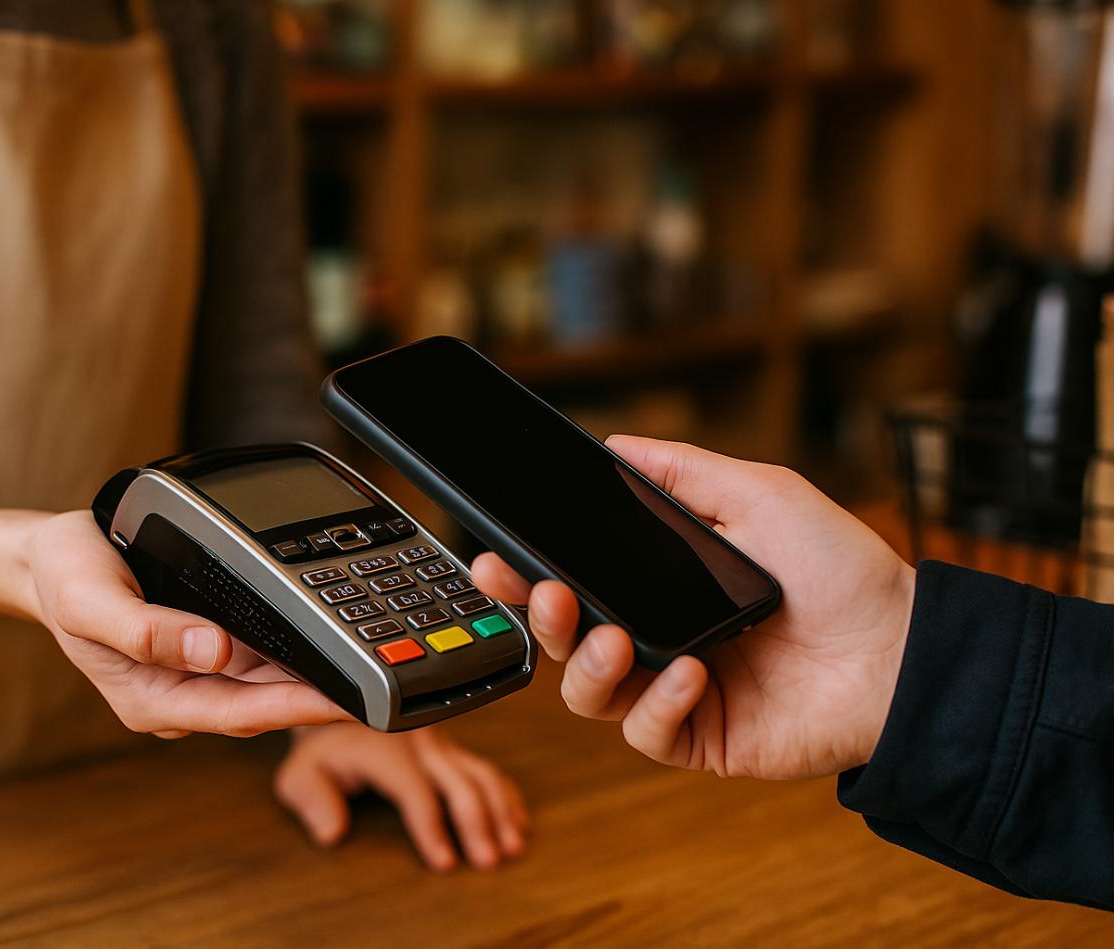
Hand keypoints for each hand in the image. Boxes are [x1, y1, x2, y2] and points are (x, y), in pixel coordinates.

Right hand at [27, 511, 349, 737]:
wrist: (46, 560)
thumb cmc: (65, 578)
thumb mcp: (90, 600)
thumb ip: (147, 631)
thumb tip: (213, 650)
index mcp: (152, 700)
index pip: (239, 711)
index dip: (297, 708)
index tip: (346, 702)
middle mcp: (177, 695)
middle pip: (262, 703)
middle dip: (319, 698)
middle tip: (379, 687)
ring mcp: (190, 675)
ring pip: (262, 682)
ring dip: (309, 674)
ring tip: (366, 666)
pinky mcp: (200, 651)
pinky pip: (252, 657)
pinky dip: (286, 649)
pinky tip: (321, 638)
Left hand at [273, 723, 528, 870]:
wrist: (333, 708)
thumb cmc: (318, 749)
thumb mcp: (299, 772)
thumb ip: (311, 799)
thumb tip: (331, 831)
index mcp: (383, 744)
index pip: (415, 789)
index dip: (431, 827)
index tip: (443, 862)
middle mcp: (417, 739)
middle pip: (459, 781)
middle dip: (478, 822)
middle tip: (488, 861)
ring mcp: (439, 740)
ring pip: (480, 772)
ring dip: (500, 809)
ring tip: (512, 846)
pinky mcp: (450, 746)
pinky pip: (485, 768)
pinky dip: (506, 795)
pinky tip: (517, 821)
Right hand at [471, 435, 915, 779]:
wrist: (904, 647)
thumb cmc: (839, 569)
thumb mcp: (759, 494)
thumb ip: (683, 471)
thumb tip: (615, 445)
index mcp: (660, 585)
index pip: (576, 581)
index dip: (530, 574)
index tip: (497, 555)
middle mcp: (658, 637)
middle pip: (566, 640)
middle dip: (540, 617)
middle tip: (542, 591)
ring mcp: (676, 692)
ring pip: (589, 693)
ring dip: (588, 664)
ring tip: (615, 638)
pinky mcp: (701, 738)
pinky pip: (646, 732)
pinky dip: (657, 703)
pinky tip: (691, 674)